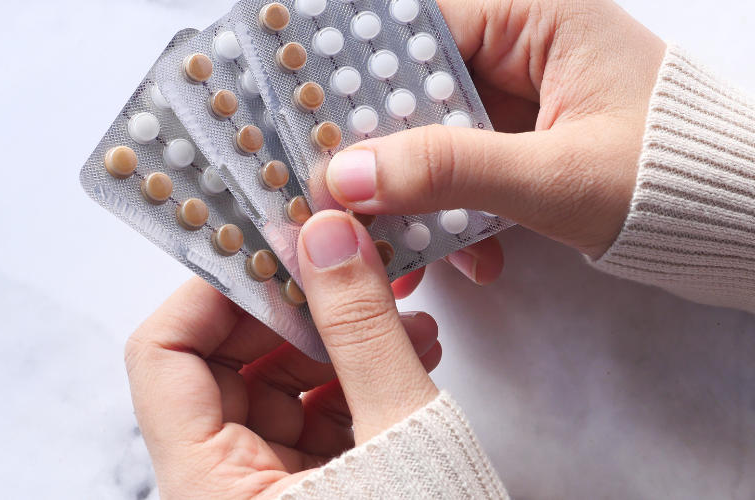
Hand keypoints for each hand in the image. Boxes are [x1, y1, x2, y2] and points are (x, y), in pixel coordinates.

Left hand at [126, 211, 440, 498]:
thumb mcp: (398, 439)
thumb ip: (359, 332)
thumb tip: (322, 235)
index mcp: (206, 486)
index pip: (164, 353)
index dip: (215, 289)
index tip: (279, 247)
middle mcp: (218, 489)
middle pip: (222, 364)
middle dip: (293, 309)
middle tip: (352, 267)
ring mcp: (260, 494)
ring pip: (273, 387)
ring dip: (336, 341)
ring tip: (404, 314)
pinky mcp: (302, 498)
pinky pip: (310, 421)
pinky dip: (355, 382)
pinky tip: (410, 354)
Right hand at [326, 0, 666, 258]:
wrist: (737, 226)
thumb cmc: (671, 178)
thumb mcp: (555, 175)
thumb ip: (448, 171)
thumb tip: (344, 176)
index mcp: (531, 15)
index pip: (413, 28)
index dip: (356, 78)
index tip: (310, 127)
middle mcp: (518, 45)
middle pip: (412, 87)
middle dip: (380, 153)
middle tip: (339, 200)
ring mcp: (518, 96)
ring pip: (430, 136)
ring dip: (417, 197)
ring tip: (407, 251)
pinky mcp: (521, 141)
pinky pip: (460, 168)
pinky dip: (455, 214)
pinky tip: (471, 257)